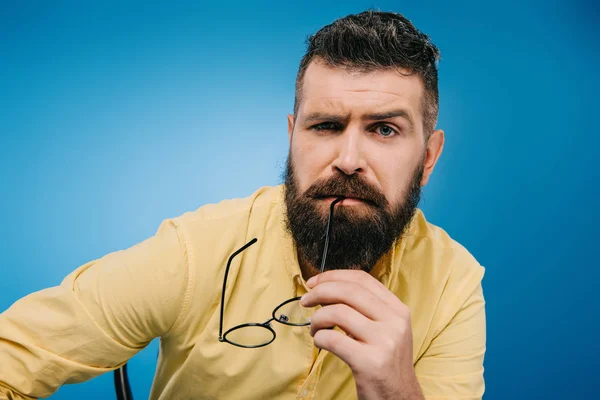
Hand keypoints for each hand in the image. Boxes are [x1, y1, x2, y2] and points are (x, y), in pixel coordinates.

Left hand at [300, 270, 422, 399]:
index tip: (314, 282)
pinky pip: (333, 339)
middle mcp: (394, 321)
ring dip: (317, 319)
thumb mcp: (386, 329)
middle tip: (305, 301)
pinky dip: (319, 338)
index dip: (333, 276)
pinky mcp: (370, 362)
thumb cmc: (385, 362)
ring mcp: (384, 341)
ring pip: (337, 313)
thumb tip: (327, 290)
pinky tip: (321, 343)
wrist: (399, 398)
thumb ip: (366, 309)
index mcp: (397, 309)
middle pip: (348, 291)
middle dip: (319, 292)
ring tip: (315, 329)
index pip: (362, 279)